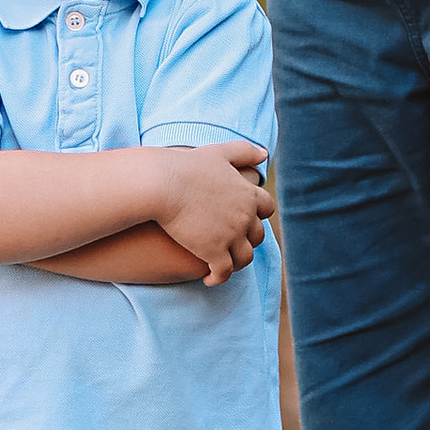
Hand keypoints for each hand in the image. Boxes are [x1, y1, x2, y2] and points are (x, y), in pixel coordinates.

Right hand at [150, 144, 275, 285]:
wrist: (162, 184)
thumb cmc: (186, 166)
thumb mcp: (220, 152)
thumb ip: (244, 151)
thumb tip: (264, 154)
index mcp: (248, 194)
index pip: (267, 209)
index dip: (258, 215)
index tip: (246, 219)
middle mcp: (245, 216)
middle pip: (257, 235)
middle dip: (247, 240)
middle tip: (233, 243)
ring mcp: (231, 235)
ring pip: (244, 258)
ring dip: (236, 262)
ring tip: (224, 264)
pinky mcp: (213, 251)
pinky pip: (224, 272)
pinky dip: (219, 278)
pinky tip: (209, 278)